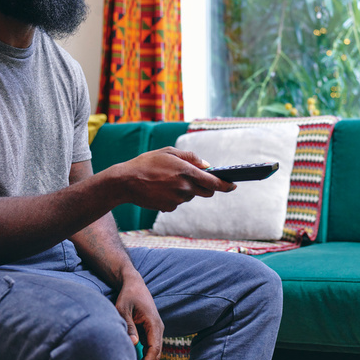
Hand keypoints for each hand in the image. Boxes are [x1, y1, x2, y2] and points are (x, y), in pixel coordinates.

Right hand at [114, 147, 235, 211]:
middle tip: (195, 178)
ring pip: (191, 196)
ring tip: (168, 180)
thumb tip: (207, 165)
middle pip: (206, 192)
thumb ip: (190, 157)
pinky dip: (174, 196)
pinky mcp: (169, 208)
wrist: (126, 182)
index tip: (233, 186)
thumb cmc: (147, 163)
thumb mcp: (168, 152)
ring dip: (187, 189)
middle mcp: (184, 187)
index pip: (214, 182)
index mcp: (187, 171)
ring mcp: (177, 199)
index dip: (226, 185)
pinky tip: (161, 189)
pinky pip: (178, 202)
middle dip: (206, 187)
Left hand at [114, 273, 163, 359]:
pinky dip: (143, 355)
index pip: (154, 350)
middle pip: (156, 354)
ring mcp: (155, 329)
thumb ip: (129, 326)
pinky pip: (150, 347)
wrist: (134, 284)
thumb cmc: (128, 295)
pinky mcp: (151, 330)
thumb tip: (133, 343)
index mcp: (154, 323)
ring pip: (154, 352)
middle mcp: (158, 328)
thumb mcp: (123, 309)